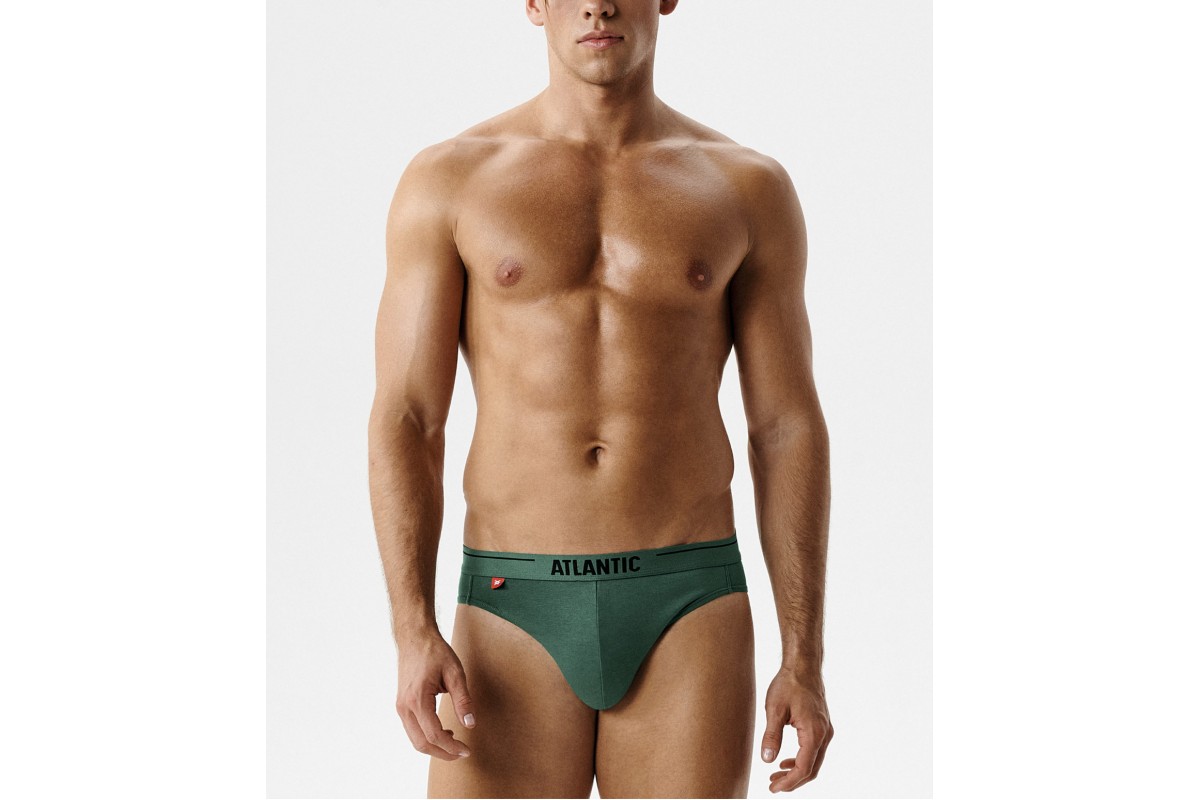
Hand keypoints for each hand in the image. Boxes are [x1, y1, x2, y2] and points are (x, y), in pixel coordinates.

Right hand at [394, 630, 477, 760]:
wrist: (414, 638)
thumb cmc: (435, 652)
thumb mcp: (455, 673)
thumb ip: (463, 700)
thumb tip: (470, 724)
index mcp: (417, 699)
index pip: (434, 735)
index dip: (451, 747)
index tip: (467, 750)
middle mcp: (404, 707)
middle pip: (421, 743)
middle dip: (442, 753)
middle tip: (462, 753)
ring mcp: (400, 707)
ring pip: (415, 739)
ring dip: (434, 746)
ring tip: (454, 743)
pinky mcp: (401, 705)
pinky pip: (412, 730)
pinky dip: (426, 737)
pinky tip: (443, 731)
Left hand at [760, 666, 833, 792]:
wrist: (803, 666)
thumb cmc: (789, 684)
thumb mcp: (774, 710)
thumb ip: (771, 736)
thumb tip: (767, 760)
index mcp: (814, 733)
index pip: (803, 768)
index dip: (788, 782)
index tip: (773, 788)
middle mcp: (824, 734)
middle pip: (811, 769)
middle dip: (792, 781)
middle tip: (773, 786)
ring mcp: (825, 731)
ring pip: (814, 761)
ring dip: (796, 772)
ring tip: (776, 776)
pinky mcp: (822, 726)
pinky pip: (814, 751)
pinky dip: (801, 760)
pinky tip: (786, 761)